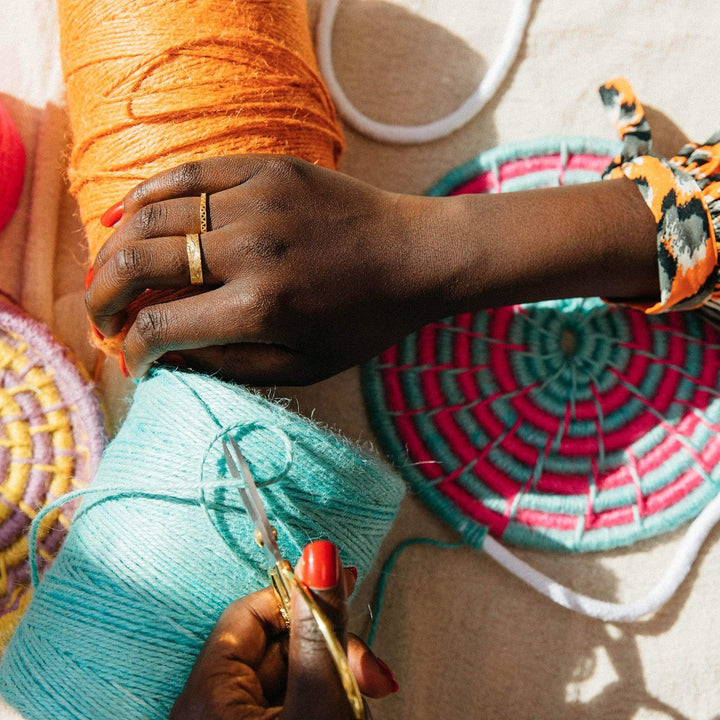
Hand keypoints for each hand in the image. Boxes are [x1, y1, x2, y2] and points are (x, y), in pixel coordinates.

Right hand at [87, 155, 443, 383]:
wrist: (417, 256)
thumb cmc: (364, 321)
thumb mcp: (304, 366)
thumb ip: (231, 367)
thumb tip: (166, 359)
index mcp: (260, 309)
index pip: (159, 327)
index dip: (131, 348)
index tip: (129, 358)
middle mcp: (251, 250)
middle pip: (138, 263)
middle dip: (102, 296)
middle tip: (100, 316)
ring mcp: (258, 201)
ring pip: (153, 216)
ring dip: (113, 248)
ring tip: (107, 271)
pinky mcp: (268, 168)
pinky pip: (188, 173)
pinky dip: (146, 194)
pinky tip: (124, 216)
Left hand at [169, 541, 397, 719]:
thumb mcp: (318, 704)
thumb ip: (320, 631)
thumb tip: (319, 554)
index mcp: (207, 695)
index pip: (250, 613)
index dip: (298, 600)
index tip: (339, 595)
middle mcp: (211, 709)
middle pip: (276, 646)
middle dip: (329, 650)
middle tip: (369, 672)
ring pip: (290, 677)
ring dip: (333, 679)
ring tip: (364, 696)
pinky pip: (289, 704)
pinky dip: (322, 703)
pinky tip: (348, 710)